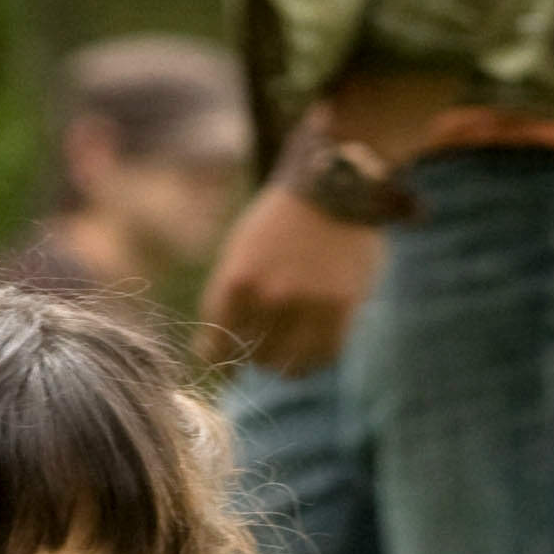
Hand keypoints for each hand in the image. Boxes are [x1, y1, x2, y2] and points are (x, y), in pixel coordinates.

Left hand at [200, 184, 383, 377]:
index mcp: (237, 281)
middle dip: (257, 355)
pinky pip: (324, 356)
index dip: (220, 358)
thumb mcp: (239, 254)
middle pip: (255, 357)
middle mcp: (271, 297)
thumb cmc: (279, 223)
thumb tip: (210, 353)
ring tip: (291, 346)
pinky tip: (313, 345)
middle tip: (266, 343)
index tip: (227, 362)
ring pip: (290, 364)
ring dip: (287, 362)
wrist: (333, 189)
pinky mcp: (343, 309)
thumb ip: (226, 301)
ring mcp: (309, 305)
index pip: (218, 346)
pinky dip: (315, 358)